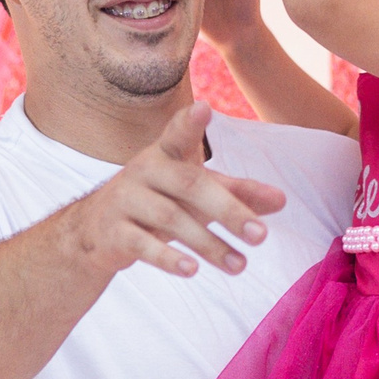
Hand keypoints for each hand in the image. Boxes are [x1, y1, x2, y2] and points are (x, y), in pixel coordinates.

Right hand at [67, 101, 286, 279]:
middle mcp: (144, 170)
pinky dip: (168, 258)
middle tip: (262, 235)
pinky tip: (193, 270)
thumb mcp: (196, 193)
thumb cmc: (160, 201)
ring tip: (240, 266)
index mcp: (165, 153)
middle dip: (229, 210)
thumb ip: (236, 193)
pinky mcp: (113, 232)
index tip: (204, 108)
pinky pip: (143, 245)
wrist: (97, 230)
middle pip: (190, 185)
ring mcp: (126, 200)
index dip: (189, 122)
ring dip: (209, 245)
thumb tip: (281, 200)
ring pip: (171, 220)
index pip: (177, 133)